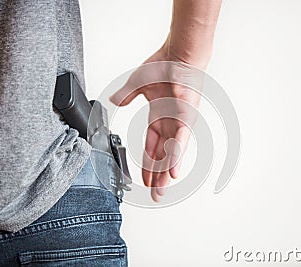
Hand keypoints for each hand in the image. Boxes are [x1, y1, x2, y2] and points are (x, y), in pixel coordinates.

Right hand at [109, 42, 205, 201]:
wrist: (179, 53)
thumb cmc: (163, 64)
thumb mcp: (137, 83)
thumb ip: (126, 95)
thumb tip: (115, 102)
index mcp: (158, 117)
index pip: (150, 147)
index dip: (146, 163)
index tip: (142, 178)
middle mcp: (170, 123)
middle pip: (161, 155)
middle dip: (157, 176)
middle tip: (155, 195)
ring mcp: (179, 122)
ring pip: (172, 152)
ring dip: (166, 172)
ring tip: (162, 190)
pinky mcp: (186, 116)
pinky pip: (180, 140)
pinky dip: (176, 155)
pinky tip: (172, 171)